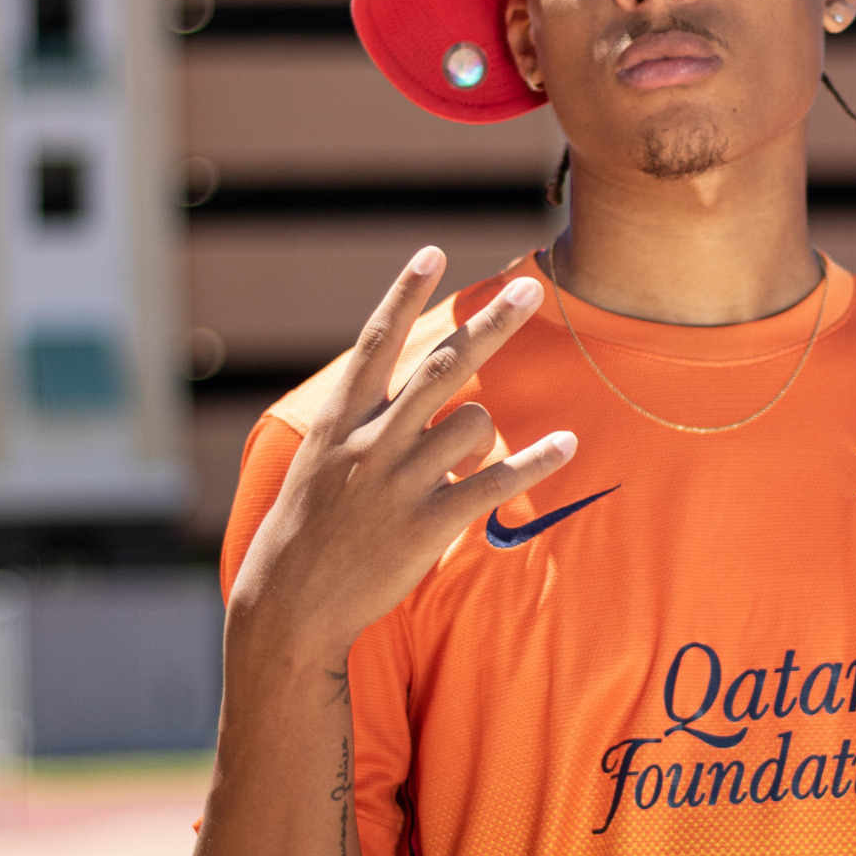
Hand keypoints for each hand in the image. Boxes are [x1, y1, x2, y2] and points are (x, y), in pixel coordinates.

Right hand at [229, 248, 575, 659]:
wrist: (288, 603)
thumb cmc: (311, 528)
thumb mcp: (321, 460)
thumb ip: (366, 419)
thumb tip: (421, 386)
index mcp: (340, 420)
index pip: (376, 342)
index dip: (404, 295)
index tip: (431, 252)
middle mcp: (370, 442)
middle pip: (443, 366)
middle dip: (491, 324)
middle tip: (529, 289)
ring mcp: (398, 482)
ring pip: (472, 422)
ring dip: (487, 428)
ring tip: (471, 452)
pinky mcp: (427, 524)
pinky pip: (494, 480)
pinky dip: (536, 461)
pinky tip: (566, 444)